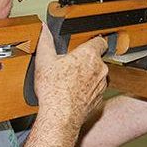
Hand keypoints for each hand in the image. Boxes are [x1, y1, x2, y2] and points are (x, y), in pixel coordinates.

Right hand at [34, 23, 108, 137]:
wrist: (60, 116)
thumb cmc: (53, 90)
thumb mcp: (44, 61)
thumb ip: (45, 42)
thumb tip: (44, 30)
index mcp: (89, 55)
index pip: (100, 41)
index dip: (93, 41)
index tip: (86, 44)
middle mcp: (100, 68)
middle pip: (96, 58)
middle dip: (85, 61)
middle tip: (69, 66)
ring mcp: (102, 84)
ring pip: (97, 74)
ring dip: (87, 75)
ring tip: (70, 80)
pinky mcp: (100, 98)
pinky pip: (95, 88)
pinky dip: (87, 89)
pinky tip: (73, 92)